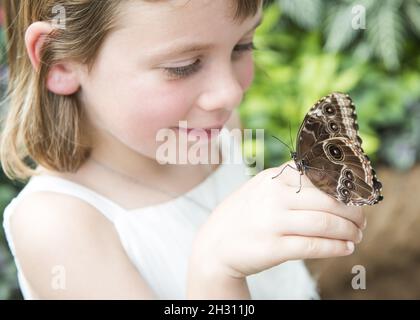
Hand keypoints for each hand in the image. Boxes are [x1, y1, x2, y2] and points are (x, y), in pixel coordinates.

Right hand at [191, 161, 364, 278]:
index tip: (358, 199)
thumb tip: (334, 187)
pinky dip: (335, 248)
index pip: (322, 178)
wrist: (215, 244)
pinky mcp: (273, 247)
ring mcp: (273, 221)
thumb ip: (291, 183)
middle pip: (329, 202)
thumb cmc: (245, 215)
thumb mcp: (262, 188)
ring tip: (356, 236)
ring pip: (325, 223)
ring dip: (348, 231)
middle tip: (361, 222)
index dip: (347, 190)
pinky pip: (314, 246)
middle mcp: (274, 196)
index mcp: (275, 178)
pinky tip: (345, 248)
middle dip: (353, 214)